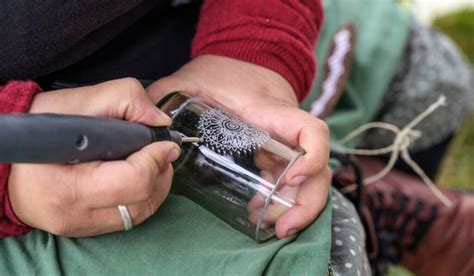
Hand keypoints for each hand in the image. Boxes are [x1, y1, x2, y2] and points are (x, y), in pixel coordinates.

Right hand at [8, 78, 180, 236]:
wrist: (11, 157)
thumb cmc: (43, 127)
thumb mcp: (80, 101)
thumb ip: (125, 99)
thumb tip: (160, 121)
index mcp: (68, 184)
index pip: (132, 181)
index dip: (156, 159)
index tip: (166, 144)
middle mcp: (75, 213)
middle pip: (143, 200)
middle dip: (161, 172)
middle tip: (161, 152)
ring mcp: (81, 225)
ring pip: (141, 213)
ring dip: (157, 187)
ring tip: (153, 164)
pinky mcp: (86, 229)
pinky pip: (130, 219)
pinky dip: (144, 199)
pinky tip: (141, 180)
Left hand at [147, 55, 330, 237]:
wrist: (242, 56)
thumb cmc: (220, 69)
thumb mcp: (189, 78)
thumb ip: (162, 97)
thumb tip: (143, 126)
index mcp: (271, 111)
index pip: (310, 132)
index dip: (313, 158)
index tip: (291, 179)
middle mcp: (286, 130)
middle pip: (318, 170)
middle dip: (307, 204)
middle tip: (282, 229)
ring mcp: (284, 142)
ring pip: (309, 180)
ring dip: (295, 208)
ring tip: (269, 226)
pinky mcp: (277, 149)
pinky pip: (289, 178)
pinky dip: (280, 199)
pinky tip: (258, 209)